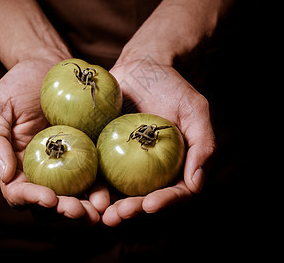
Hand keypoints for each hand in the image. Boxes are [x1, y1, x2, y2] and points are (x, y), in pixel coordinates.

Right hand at [0, 59, 104, 223]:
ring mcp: (65, 166)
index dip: (31, 199)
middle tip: (79, 211)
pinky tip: (111, 193)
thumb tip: (4, 174)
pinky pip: (94, 177)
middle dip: (63, 211)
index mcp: (15, 165)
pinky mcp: (87, 155)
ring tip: (100, 210)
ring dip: (85, 209)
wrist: (48, 66)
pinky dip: (101, 189)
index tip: (48, 197)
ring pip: (73, 197)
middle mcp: (40, 171)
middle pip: (48, 204)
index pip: (18, 192)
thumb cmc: (17, 84)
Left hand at [102, 53, 215, 225]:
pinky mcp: (102, 152)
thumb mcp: (195, 110)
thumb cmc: (172, 87)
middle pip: (142, 199)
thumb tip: (196, 184)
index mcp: (175, 167)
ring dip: (107, 206)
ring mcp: (124, 163)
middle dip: (130, 211)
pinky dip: (88, 184)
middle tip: (116, 215)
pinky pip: (94, 170)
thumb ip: (204, 145)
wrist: (141, 67)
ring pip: (117, 192)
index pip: (173, 193)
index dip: (163, 203)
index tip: (149, 205)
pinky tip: (79, 191)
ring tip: (97, 212)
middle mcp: (150, 171)